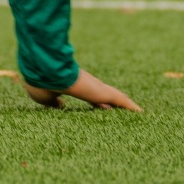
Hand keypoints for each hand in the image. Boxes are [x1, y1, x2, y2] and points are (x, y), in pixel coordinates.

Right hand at [24, 68, 141, 111]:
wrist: (48, 70)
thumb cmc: (42, 81)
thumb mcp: (44, 97)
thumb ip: (52, 102)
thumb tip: (60, 105)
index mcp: (74, 85)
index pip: (89, 95)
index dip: (97, 103)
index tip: (103, 109)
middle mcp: (88, 85)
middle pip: (106, 95)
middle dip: (114, 104)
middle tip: (125, 111)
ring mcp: (97, 87)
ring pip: (116, 97)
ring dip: (126, 106)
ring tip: (138, 113)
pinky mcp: (104, 92)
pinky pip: (122, 100)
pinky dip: (131, 107)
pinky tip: (141, 113)